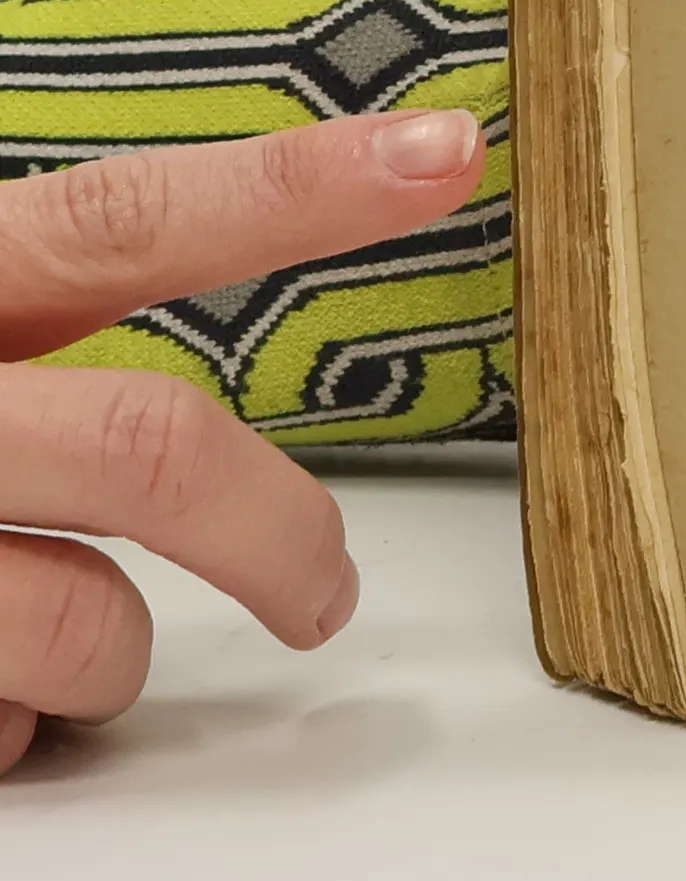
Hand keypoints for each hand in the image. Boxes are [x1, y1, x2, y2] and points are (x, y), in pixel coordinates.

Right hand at [0, 109, 484, 775]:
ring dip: (110, 660)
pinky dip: (8, 728)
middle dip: (279, 532)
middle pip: (157, 450)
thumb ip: (41, 298)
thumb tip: (242, 314)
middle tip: (326, 591)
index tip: (447, 152)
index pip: (133, 216)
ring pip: (81, 624)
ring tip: (76, 656)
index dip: (301, 184)